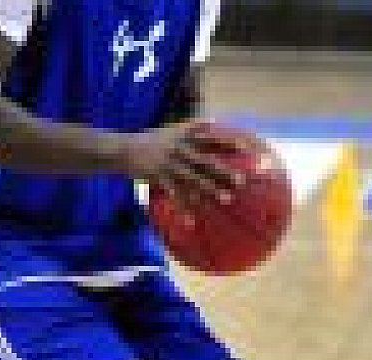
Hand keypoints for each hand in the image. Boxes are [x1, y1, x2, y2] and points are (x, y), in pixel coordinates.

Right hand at [122, 120, 269, 207]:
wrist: (124, 148)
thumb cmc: (154, 141)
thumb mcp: (173, 131)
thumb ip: (194, 131)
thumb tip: (217, 126)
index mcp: (185, 135)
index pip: (211, 136)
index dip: (229, 141)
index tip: (247, 147)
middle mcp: (179, 148)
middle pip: (206, 161)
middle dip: (224, 171)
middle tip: (242, 181)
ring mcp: (168, 163)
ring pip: (193, 179)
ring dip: (210, 190)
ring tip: (227, 200)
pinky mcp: (157, 177)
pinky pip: (174, 195)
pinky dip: (183, 208)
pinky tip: (192, 221)